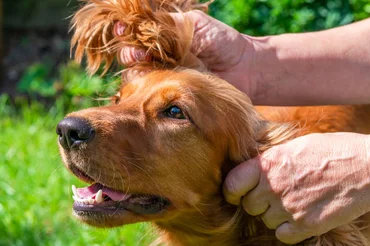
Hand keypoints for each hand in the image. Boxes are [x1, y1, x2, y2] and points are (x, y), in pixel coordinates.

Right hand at [114, 11, 256, 97]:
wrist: (247, 69)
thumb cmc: (223, 42)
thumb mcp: (195, 24)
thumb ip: (170, 23)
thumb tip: (144, 24)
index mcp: (164, 39)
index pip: (136, 35)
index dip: (126, 32)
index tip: (122, 30)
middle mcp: (161, 59)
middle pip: (131, 56)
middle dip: (129, 52)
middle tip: (138, 53)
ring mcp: (165, 80)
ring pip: (137, 76)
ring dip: (136, 71)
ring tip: (144, 65)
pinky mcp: (172, 98)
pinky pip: (152, 95)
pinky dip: (146, 90)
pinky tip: (150, 85)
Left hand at [223, 133, 369, 243]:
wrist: (369, 168)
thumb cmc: (336, 151)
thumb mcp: (297, 145)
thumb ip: (271, 160)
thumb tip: (250, 167)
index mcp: (268, 163)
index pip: (232, 184)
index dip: (233, 192)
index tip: (237, 195)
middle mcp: (273, 186)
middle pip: (249, 206)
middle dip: (260, 203)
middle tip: (280, 196)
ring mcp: (288, 208)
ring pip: (266, 221)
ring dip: (277, 216)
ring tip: (300, 202)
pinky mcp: (305, 226)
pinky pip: (282, 235)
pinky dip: (290, 230)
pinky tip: (306, 216)